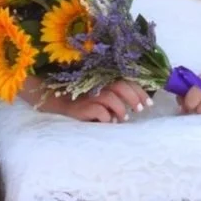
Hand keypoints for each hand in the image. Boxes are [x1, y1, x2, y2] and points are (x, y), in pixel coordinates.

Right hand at [22, 77, 147, 121]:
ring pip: (111, 98)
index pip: (126, 80)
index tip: (149, 103)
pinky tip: (108, 122)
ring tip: (124, 118)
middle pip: (121, 86)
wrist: (52, 102)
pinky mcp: (79, 108)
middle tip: (141, 110)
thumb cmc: (80, 100)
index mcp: (102, 78)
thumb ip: (114, 93)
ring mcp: (87, 96)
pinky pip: (99, 112)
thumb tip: (136, 103)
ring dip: (121, 109)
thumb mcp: (98, 93)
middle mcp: (95, 84)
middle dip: (134, 98)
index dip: (139, 90)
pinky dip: (107, 117)